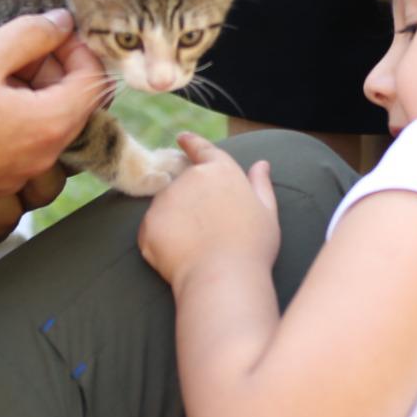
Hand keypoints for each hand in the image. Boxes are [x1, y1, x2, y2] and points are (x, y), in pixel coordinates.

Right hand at [0, 9, 106, 218]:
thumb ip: (30, 35)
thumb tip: (62, 23)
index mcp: (49, 125)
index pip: (93, 82)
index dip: (79, 50)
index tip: (53, 33)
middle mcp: (44, 160)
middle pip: (74, 108)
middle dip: (56, 72)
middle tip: (20, 50)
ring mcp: (20, 180)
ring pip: (48, 131)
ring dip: (35, 99)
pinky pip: (23, 153)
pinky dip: (16, 126)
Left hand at [139, 133, 279, 286]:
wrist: (223, 277)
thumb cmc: (252, 247)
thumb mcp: (267, 212)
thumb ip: (261, 185)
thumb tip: (261, 164)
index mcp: (220, 171)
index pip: (202, 149)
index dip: (192, 143)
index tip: (182, 138)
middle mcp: (190, 178)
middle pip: (184, 183)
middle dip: (189, 200)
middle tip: (204, 229)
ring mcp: (166, 200)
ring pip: (167, 206)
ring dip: (175, 221)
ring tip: (196, 248)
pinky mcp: (149, 224)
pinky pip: (153, 230)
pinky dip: (163, 242)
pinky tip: (180, 257)